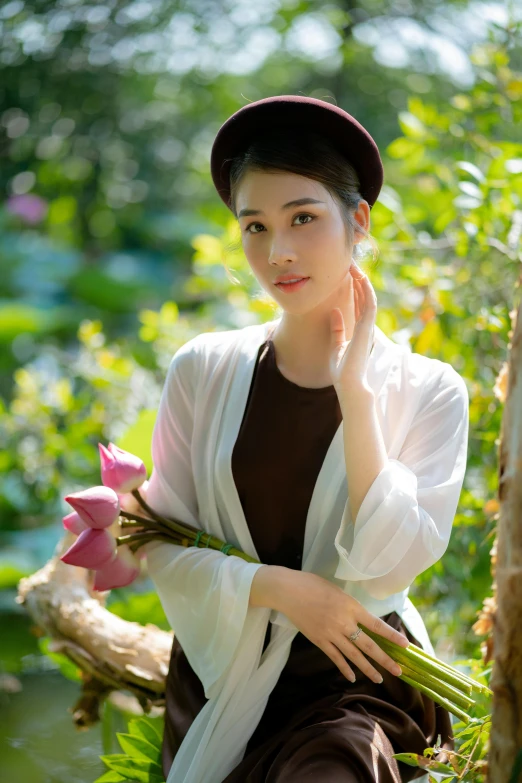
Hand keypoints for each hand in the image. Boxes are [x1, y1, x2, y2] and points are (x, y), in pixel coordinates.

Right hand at [276, 569, 408, 682]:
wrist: (288, 591)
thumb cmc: (312, 585)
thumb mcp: (338, 591)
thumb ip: (350, 607)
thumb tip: (361, 620)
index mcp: (351, 606)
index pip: (376, 625)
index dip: (391, 636)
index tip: (405, 645)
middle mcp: (344, 622)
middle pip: (368, 645)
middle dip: (385, 660)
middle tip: (399, 671)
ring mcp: (331, 634)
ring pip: (354, 656)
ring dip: (368, 668)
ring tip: (379, 679)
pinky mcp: (319, 640)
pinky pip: (335, 658)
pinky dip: (344, 668)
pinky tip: (352, 677)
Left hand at [329, 261, 376, 393]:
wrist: (349, 383)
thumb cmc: (343, 370)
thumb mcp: (336, 345)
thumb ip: (337, 328)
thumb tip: (334, 311)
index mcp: (359, 329)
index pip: (358, 304)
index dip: (354, 288)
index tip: (347, 275)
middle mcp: (366, 326)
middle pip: (363, 297)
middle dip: (357, 280)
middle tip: (349, 264)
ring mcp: (368, 327)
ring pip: (368, 297)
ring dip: (362, 281)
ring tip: (354, 266)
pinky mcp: (368, 328)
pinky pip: (369, 304)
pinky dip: (366, 290)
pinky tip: (361, 278)